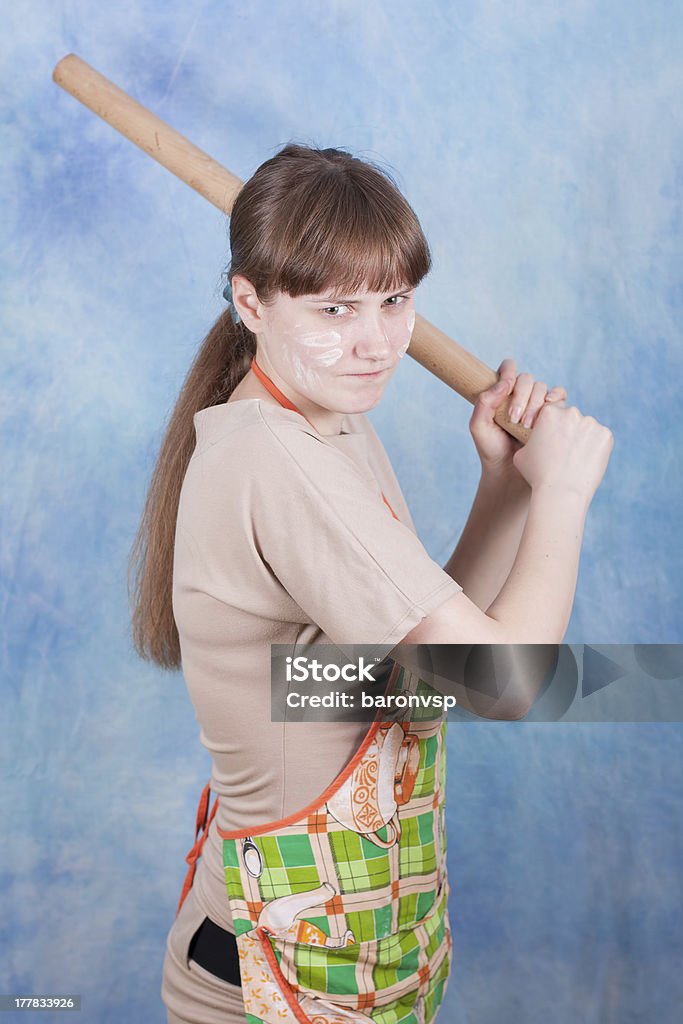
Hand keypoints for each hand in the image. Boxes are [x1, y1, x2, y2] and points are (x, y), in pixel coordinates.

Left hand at [470, 358, 566, 477]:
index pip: (508, 369)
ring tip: (527, 426)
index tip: (506, 387)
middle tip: (514, 418)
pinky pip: (559, 396)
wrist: (511, 474)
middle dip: (522, 395)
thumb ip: (483, 403)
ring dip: (536, 404)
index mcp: (501, 394)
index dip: (508, 372)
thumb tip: (505, 383)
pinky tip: (548, 409)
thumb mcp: (479, 427)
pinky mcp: (552, 414)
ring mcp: (537, 404)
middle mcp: (520, 396)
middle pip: (527, 379)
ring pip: (542, 388)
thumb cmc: (492, 450)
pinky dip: (556, 398)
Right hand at [512, 402, 613, 500]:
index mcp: (549, 412)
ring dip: (583, 439)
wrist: (561, 492)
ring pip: (587, 428)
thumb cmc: (537, 475)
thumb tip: (536, 438)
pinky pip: (600, 438)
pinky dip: (596, 448)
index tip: (552, 440)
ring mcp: (591, 423)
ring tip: (575, 460)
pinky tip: (586, 462)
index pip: (553, 412)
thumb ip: (529, 439)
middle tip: (564, 453)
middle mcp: (571, 412)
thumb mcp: (521, 454)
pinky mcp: (606, 435)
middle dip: (569, 432)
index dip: (552, 427)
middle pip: (571, 418)